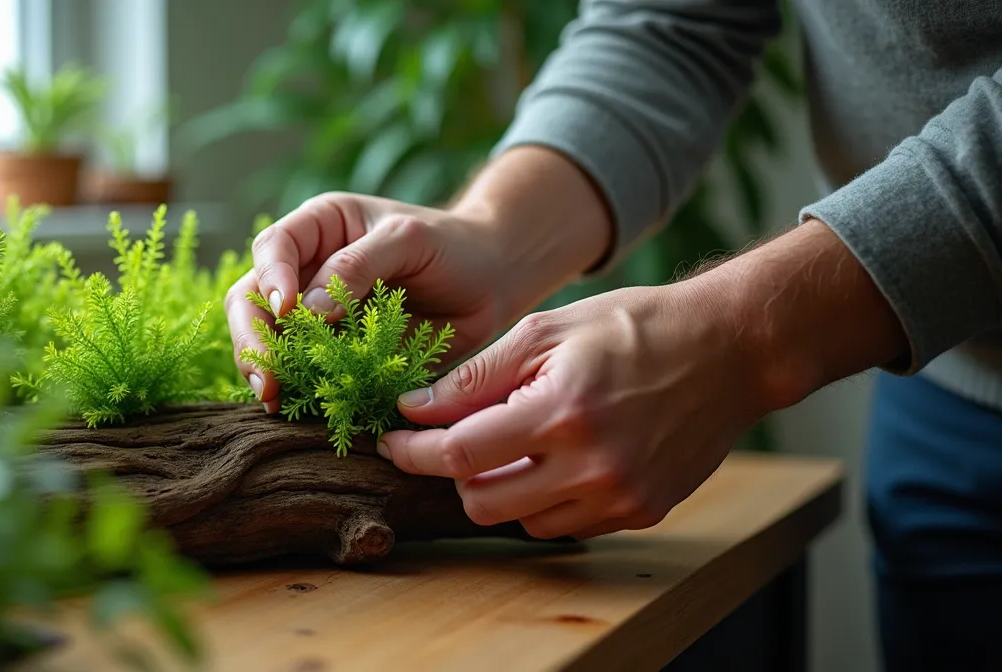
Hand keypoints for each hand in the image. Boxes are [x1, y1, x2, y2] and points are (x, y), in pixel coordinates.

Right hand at [225, 147, 617, 410]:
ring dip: (264, 367)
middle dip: (254, 336)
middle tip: (267, 374)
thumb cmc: (453, 246)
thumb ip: (358, 266)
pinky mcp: (334, 352)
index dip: (270, 280)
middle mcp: (306, 268)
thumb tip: (308, 311)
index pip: (274, 247)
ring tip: (274, 397)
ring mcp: (316, 314)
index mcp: (319, 227)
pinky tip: (293, 407)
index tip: (287, 312)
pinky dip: (294, 388)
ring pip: (267, 338)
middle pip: (252, 298)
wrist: (491, 283)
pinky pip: (301, 369)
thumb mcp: (409, 240)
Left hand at [375, 281, 776, 539]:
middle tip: (453, 437)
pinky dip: (545, 498)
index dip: (413, 449)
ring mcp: (620, 496)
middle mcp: (592, 465)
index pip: (459, 453)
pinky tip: (555, 458)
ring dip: (500, 486)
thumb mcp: (548, 330)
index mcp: (561, 411)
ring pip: (520, 519)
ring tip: (514, 441)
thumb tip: (415, 408)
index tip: (391, 439)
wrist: (730, 348)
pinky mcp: (641, 512)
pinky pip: (565, 523)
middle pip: (481, 500)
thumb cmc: (635, 327)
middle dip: (454, 471)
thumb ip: (477, 375)